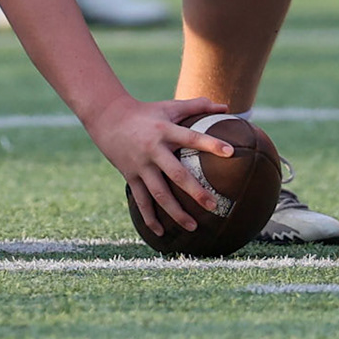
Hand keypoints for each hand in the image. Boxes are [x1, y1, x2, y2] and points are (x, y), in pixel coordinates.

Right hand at [85, 94, 231, 234]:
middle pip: (176, 174)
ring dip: (176, 212)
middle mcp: (153, 149)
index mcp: (165, 131)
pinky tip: (161, 233)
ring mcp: (141, 165)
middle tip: (214, 206)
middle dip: (195, 191)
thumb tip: (226, 106)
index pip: (192, 137)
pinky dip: (150, 218)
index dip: (211, 144)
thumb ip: (197, 106)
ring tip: (193, 227)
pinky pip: (141, 201)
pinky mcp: (130, 176)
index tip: (231, 152)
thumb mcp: (169, 107)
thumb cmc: (145, 112)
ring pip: (159, 193)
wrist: (108, 118)